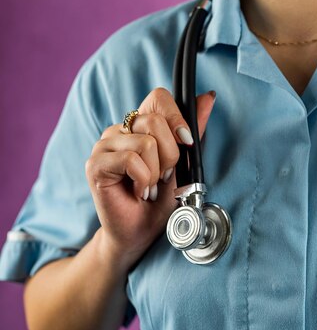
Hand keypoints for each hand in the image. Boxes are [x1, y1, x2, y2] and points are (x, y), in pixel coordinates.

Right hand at [85, 88, 215, 265]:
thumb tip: (207, 97)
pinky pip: (131, 160)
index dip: (177, 118)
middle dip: (171, 155)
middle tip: (164, 176)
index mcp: (140, 126)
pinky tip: (138, 191)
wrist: (140, 232)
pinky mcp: (95, 164)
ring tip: (149, 186)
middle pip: (155, 121)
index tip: (186, 143)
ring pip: (145, 142)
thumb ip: (193, 130)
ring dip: (156, 172)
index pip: (159, 97)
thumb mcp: (185, 163)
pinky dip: (143, 180)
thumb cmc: (161, 200)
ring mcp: (104, 145)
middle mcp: (120, 130)